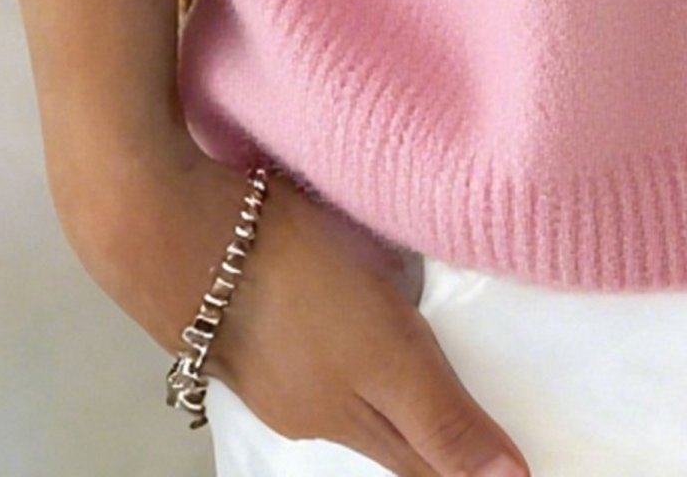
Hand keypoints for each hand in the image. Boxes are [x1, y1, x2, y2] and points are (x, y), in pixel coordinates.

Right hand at [52, 126, 530, 476]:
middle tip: (486, 428)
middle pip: (390, 432)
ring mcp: (275, 365)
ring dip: (395, 391)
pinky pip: (322, 349)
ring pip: (355, 390)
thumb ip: (444, 417)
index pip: (423, 459)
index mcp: (345, 416)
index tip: (509, 461)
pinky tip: (358, 323)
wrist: (177, 233)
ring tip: (437, 379)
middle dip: (437, 435)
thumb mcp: (388, 352)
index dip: (464, 461)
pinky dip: (354, 351)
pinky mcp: (253, 316)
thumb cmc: (295, 285)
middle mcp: (310, 406)